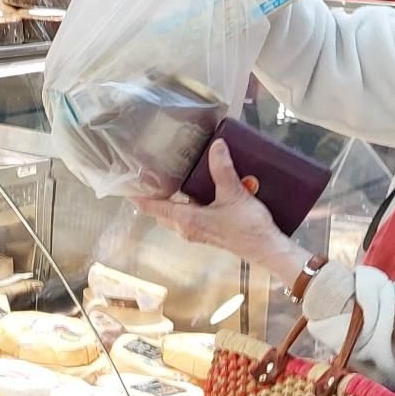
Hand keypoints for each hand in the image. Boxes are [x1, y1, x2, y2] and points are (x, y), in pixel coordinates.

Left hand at [135, 140, 307, 286]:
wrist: (267, 249)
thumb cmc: (248, 227)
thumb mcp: (234, 194)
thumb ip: (222, 169)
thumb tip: (215, 146)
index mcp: (186, 220)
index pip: (154, 207)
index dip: (139, 196)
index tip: (126, 184)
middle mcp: (186, 228)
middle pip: (161, 211)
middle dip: (152, 196)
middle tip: (147, 176)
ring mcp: (197, 232)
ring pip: (173, 214)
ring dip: (169, 200)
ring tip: (167, 179)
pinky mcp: (207, 232)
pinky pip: (187, 216)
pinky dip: (184, 204)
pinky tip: (193, 190)